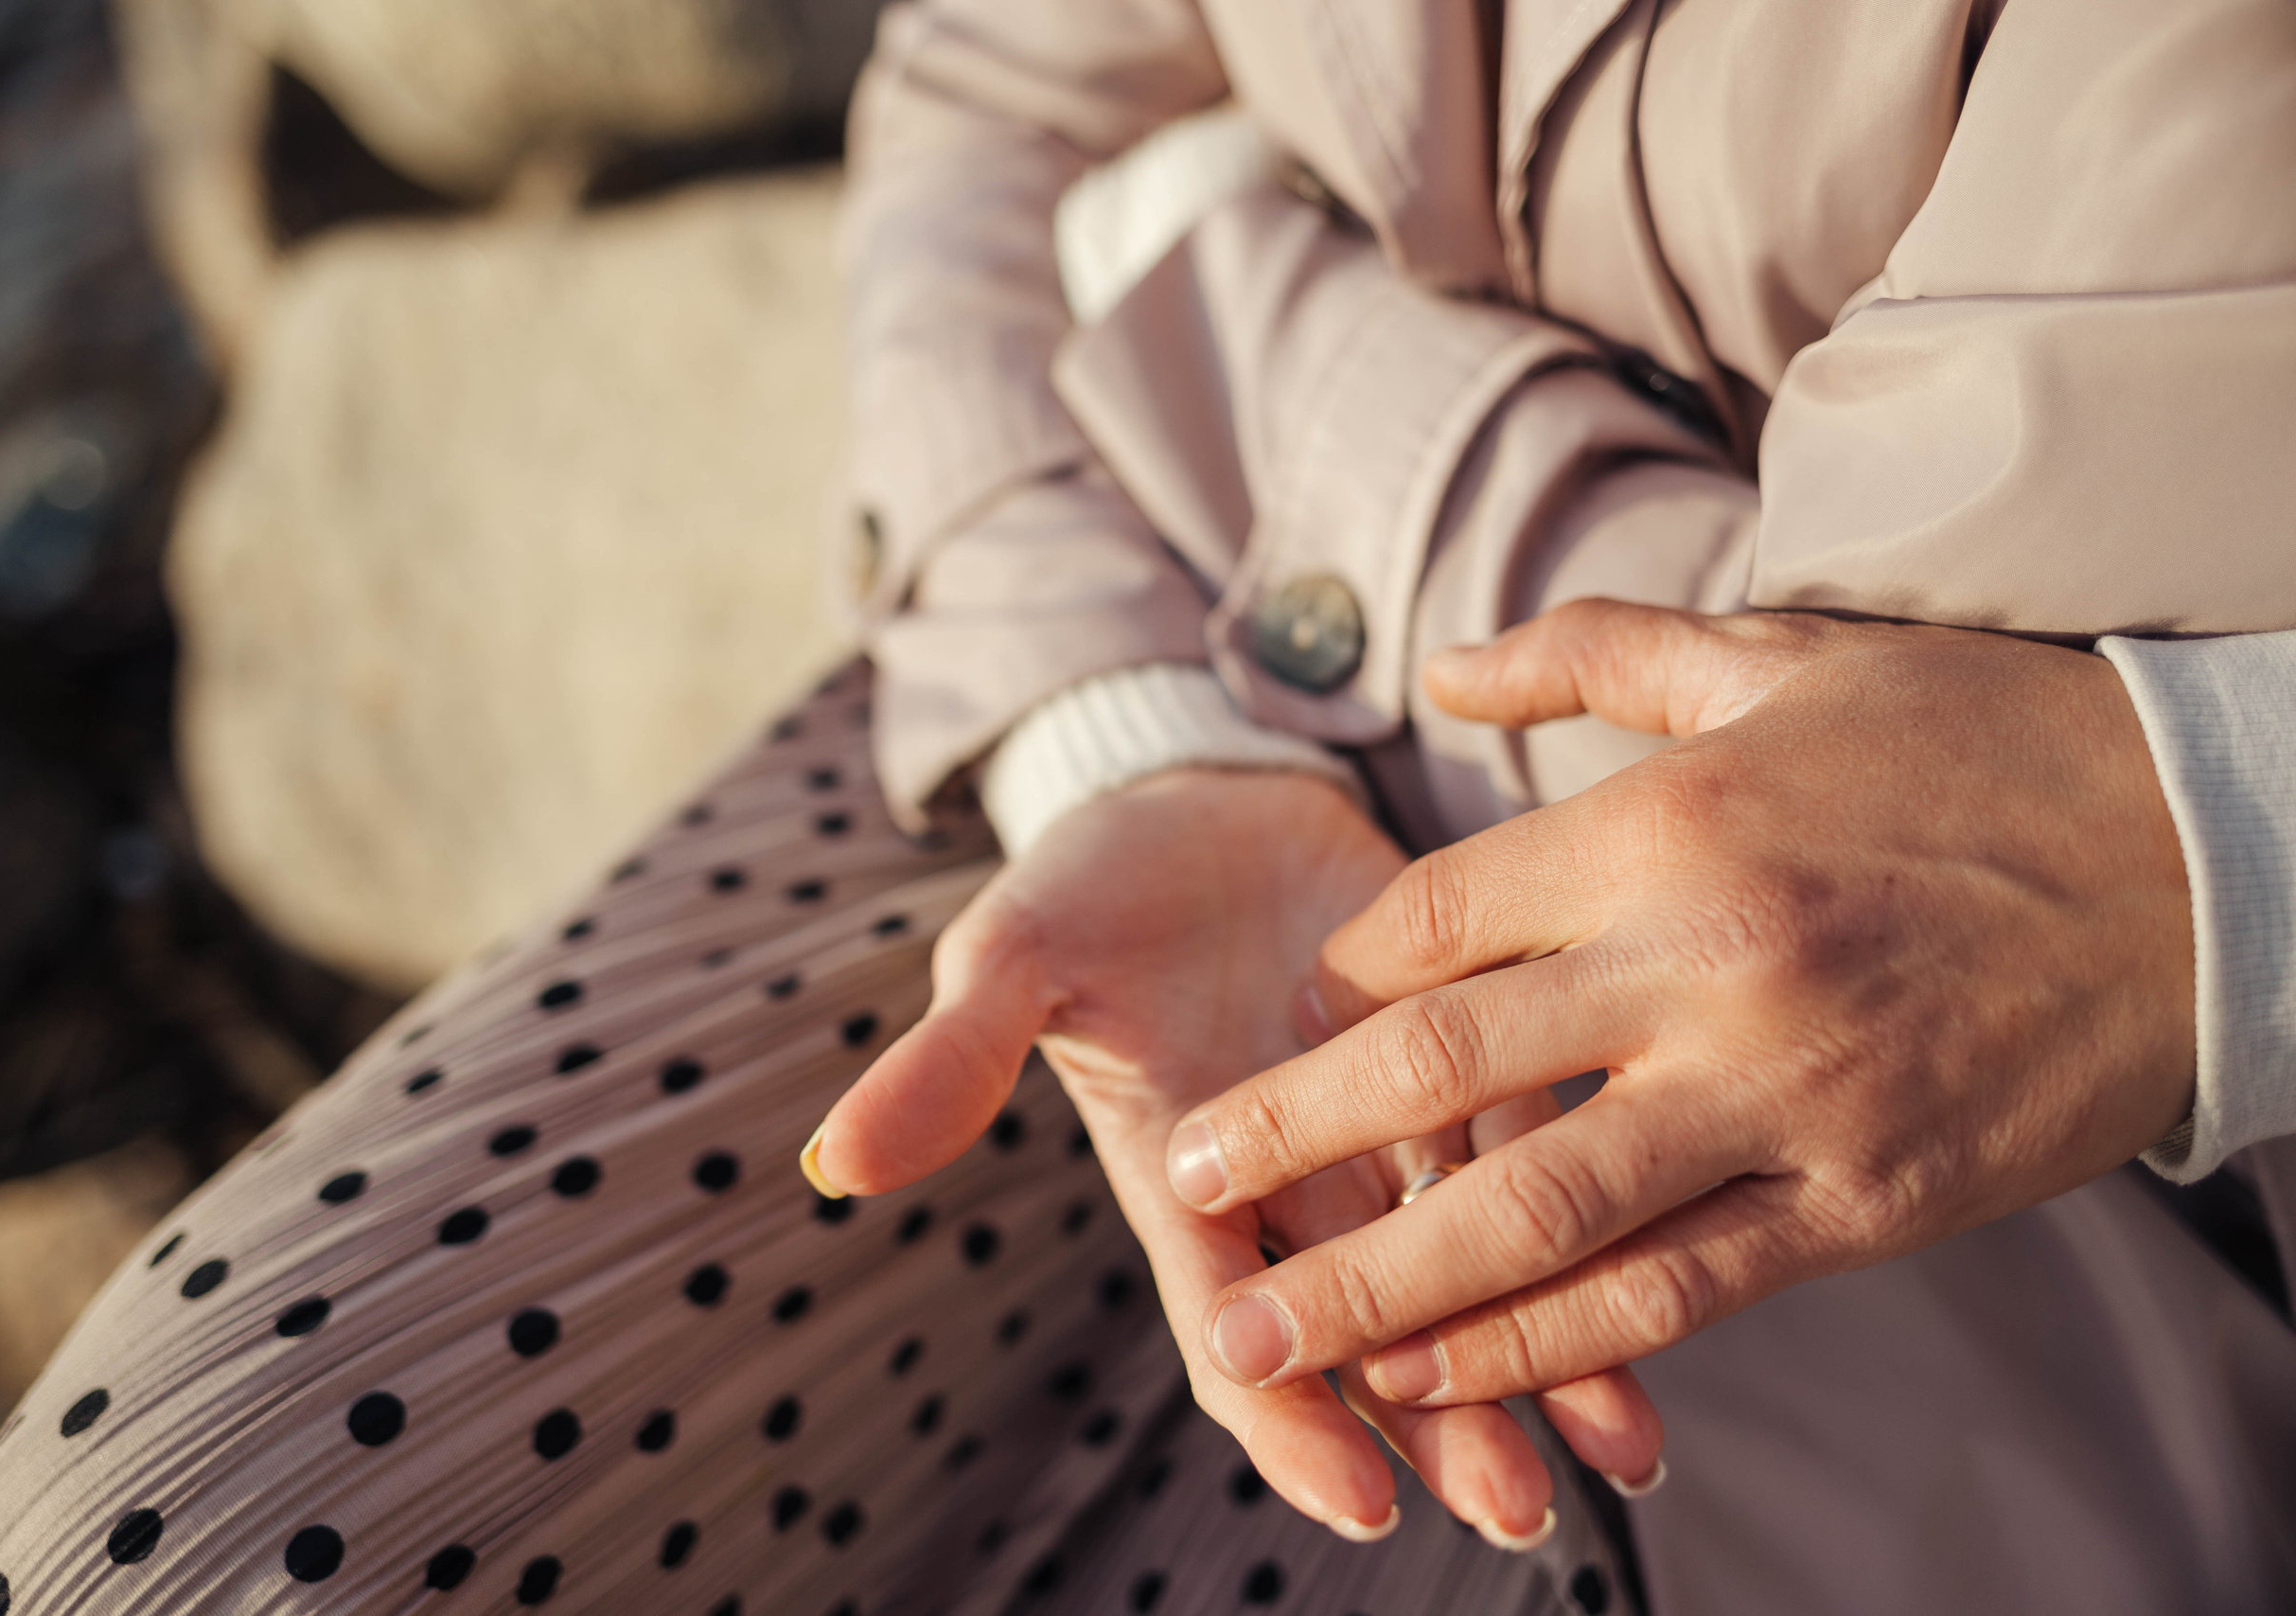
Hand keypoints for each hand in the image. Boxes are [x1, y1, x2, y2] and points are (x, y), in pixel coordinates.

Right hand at [807, 768, 1665, 1541]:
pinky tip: (1676, 1285)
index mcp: (1184, 1171)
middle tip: (1519, 1507)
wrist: (1193, 789)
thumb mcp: (1010, 956)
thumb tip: (834, 1159)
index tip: (1361, 1498)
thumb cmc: (1090, 883)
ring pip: (1476, 1257)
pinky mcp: (1475, 1050)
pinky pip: (1540, 1148)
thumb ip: (949, 1061)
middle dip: (1445, 1417)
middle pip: (1373, 1324)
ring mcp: (1389, 1122)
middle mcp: (1298, 1176)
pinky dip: (1598, 1215)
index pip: (1233, 1320)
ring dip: (1546, 1353)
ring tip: (1621, 1452)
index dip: (1290, 1412)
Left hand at [1164, 602, 2194, 1412]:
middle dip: (1294, 1139)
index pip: (1436, 921)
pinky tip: (1447, 1373)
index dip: (1341, 986)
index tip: (1290, 1034)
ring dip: (1381, 1285)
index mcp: (1666, 823)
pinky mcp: (1861, 1203)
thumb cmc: (1973, 744)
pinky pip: (1672, 1293)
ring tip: (1266, 1335)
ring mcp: (1782, 1095)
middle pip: (1443, 1074)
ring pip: (1539, 1213)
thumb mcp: (1777, 657)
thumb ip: (1591, 656)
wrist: (2201, 856)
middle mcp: (1704, 962)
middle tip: (1184, 1189)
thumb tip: (1437, 667)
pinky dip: (1544, 1346)